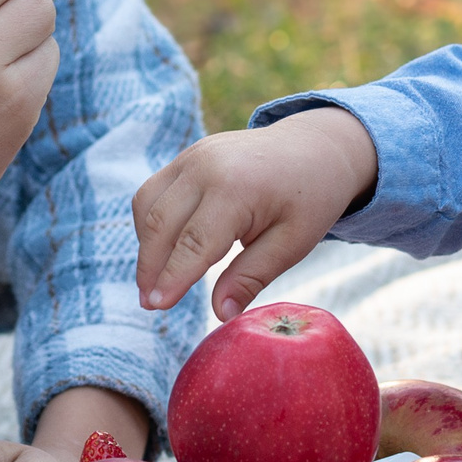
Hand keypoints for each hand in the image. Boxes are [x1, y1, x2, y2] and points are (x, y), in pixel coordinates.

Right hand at [134, 109, 376, 319]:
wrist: (315, 147)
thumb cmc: (310, 198)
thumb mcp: (292, 244)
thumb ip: (251, 277)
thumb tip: (220, 314)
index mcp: (237, 189)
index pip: (193, 243)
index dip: (172, 278)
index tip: (156, 306)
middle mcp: (206, 167)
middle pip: (161, 224)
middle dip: (150, 267)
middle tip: (149, 303)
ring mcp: (193, 156)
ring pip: (148, 204)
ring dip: (146, 244)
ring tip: (153, 280)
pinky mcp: (188, 155)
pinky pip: (154, 190)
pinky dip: (150, 221)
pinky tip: (162, 248)